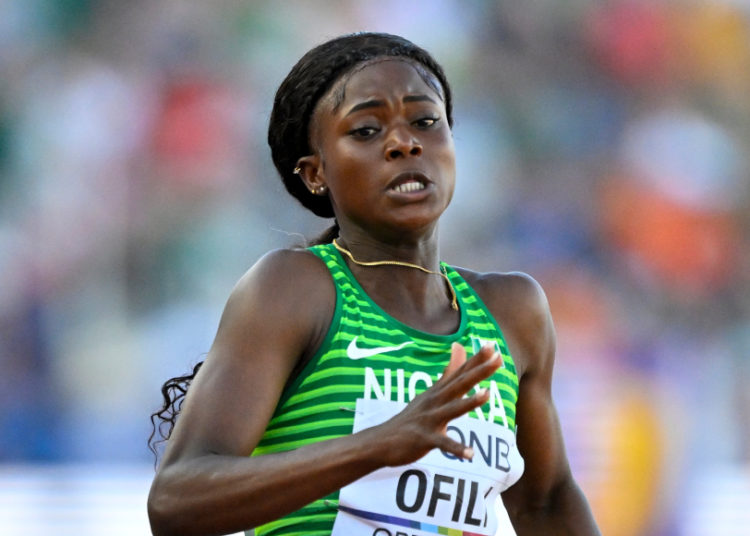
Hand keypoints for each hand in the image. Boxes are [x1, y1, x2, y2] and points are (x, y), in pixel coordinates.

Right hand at [373, 343, 503, 466]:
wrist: (381, 441)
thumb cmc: (411, 418)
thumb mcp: (430, 393)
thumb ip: (448, 373)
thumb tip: (458, 346)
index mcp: (438, 392)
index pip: (460, 372)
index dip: (476, 360)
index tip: (493, 346)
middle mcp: (434, 401)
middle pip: (460, 384)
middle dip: (479, 371)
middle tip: (498, 359)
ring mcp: (429, 419)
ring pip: (452, 409)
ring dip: (469, 402)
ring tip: (487, 394)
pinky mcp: (423, 438)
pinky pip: (442, 443)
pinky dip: (456, 448)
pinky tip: (471, 454)